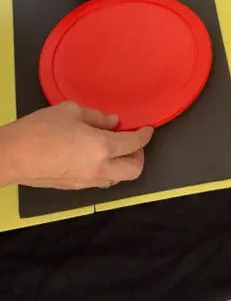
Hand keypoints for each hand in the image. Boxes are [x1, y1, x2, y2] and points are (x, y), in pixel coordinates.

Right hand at [0, 102, 152, 189]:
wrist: (12, 156)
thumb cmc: (39, 130)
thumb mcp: (70, 112)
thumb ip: (96, 117)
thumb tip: (112, 122)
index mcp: (101, 147)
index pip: (134, 144)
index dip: (144, 136)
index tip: (147, 130)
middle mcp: (99, 169)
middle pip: (133, 170)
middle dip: (139, 156)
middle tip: (133, 143)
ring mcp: (87, 181)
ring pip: (117, 179)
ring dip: (121, 166)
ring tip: (113, 151)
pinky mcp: (74, 188)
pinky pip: (99, 181)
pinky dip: (105, 171)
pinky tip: (95, 158)